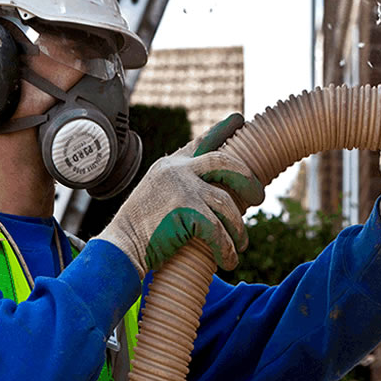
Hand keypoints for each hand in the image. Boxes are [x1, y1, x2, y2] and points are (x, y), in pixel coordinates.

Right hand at [95, 113, 263, 277]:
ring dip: (238, 227)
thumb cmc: (140, 230)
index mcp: (170, 165)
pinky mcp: (186, 210)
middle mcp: (177, 170)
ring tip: (241, 244)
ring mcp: (182, 188)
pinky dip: (226, 249)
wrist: (120, 248)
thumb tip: (218, 193)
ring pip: (226, 202)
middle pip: (225, 162)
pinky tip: (230, 261)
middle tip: (260, 196)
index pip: (201, 142)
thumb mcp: (158, 196)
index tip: (240, 119)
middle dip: (247, 179)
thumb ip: (181, 186)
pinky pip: (218, 230)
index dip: (223, 130)